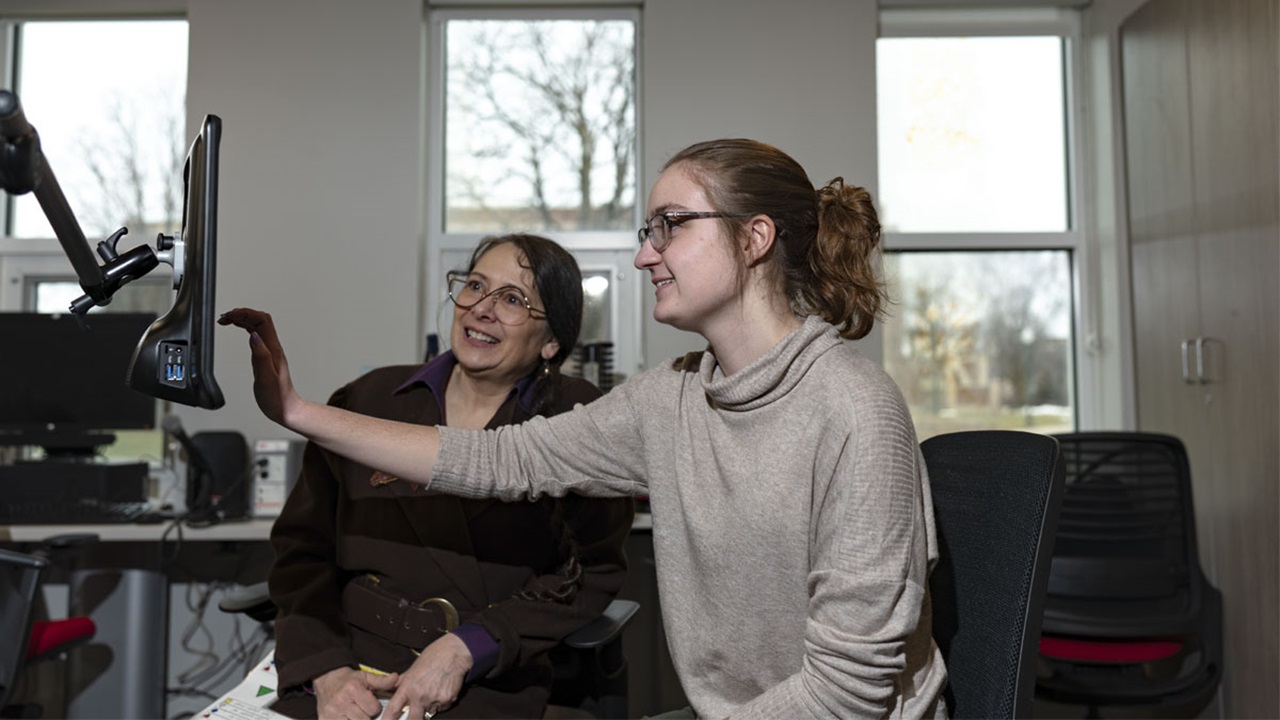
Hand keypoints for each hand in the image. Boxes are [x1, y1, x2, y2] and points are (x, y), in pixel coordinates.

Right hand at [217, 307, 302, 426]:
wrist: (286, 408)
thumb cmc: (276, 397)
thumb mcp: (266, 378)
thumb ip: (260, 356)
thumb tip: (254, 336)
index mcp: (273, 350)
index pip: (262, 320)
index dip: (246, 313)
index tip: (230, 316)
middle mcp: (273, 348)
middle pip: (260, 319)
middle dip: (242, 313)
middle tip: (224, 317)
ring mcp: (270, 352)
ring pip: (258, 326)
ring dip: (243, 319)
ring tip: (227, 320)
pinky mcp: (267, 357)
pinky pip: (257, 336)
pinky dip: (246, 329)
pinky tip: (240, 331)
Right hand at [313, 666, 397, 719]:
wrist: (327, 679)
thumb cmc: (349, 680)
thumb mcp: (366, 677)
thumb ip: (382, 681)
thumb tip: (395, 678)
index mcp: (353, 689)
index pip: (372, 709)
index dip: (375, 708)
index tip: (371, 705)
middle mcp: (340, 701)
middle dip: (367, 717)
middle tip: (363, 711)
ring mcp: (331, 713)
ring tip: (356, 714)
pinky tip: (348, 718)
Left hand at [379, 634, 471, 719]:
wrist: (454, 653)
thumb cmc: (433, 656)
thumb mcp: (412, 669)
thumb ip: (402, 683)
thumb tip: (391, 690)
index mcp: (408, 687)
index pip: (393, 710)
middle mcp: (420, 696)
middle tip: (414, 714)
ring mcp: (434, 700)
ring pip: (429, 713)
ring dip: (429, 707)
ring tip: (433, 691)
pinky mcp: (448, 701)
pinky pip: (442, 708)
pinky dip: (441, 702)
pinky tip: (442, 689)